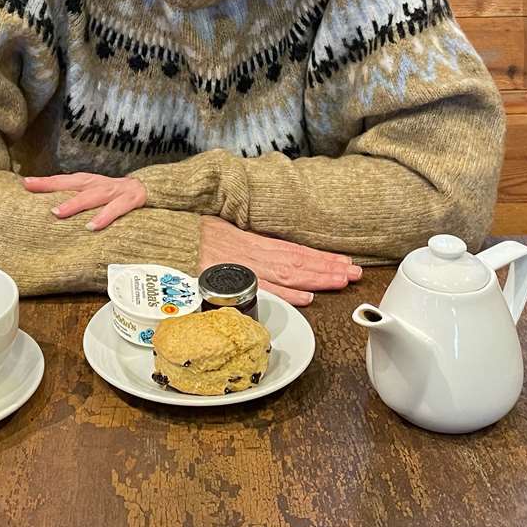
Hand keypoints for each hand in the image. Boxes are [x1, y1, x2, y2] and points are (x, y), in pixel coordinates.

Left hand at [24, 173, 146, 230]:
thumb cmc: (116, 195)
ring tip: (58, 212)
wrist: (150, 189)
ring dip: (75, 203)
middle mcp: (99, 184)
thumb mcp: (95, 193)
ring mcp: (115, 192)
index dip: (45, 182)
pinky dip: (104, 217)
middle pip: (73, 184)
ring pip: (93, 196)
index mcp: (90, 182)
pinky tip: (93, 226)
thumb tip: (50, 209)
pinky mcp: (130, 201)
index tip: (25, 183)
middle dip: (52, 186)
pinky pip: (116, 209)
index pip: (64, 180)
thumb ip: (77, 198)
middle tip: (32, 189)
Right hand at [199, 216, 361, 307]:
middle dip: (329, 268)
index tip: (343, 260)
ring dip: (318, 278)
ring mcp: (246, 267)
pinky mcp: (234, 280)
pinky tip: (307, 297)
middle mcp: (255, 253)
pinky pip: (265, 288)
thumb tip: (261, 248)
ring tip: (342, 281)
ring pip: (289, 273)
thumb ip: (246, 241)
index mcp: (254, 241)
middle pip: (299, 261)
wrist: (171, 238)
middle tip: (355, 272)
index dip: (320, 256)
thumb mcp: (223, 230)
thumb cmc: (193, 235)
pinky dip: (287, 293)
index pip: (295, 249)